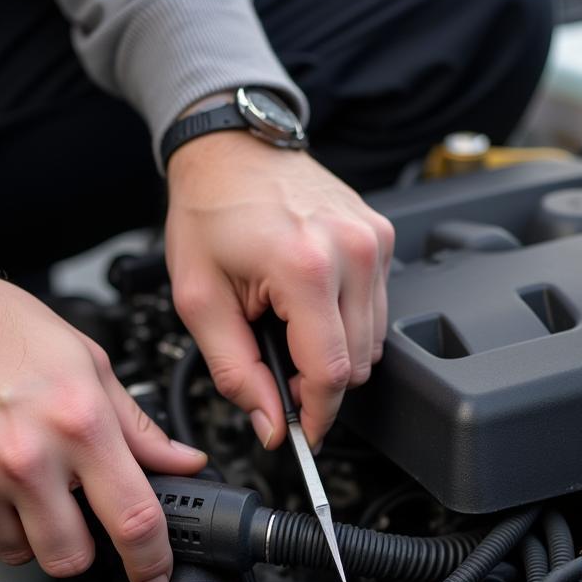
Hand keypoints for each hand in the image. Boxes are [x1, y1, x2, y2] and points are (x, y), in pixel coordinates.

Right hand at [0, 232, 206, 581]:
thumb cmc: (0, 329)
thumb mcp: (88, 362)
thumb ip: (139, 426)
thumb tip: (183, 462)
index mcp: (79, 423)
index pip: (133, 518)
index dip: (152, 560)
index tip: (155, 574)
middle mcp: (28, 459)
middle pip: (72, 559)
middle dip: (85, 548)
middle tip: (80, 515)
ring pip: (21, 555)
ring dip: (33, 534)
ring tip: (29, 484)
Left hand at [165, 132, 393, 448]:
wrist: (231, 150)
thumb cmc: (210, 212)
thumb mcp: (200, 300)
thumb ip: (235, 371)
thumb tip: (271, 423)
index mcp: (304, 267)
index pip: (330, 372)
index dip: (317, 414)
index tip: (305, 431)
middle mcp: (351, 251)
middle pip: (359, 363)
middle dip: (321, 383)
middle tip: (280, 370)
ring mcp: (373, 241)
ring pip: (375, 342)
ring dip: (336, 353)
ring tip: (292, 329)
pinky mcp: (382, 237)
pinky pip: (379, 308)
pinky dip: (348, 322)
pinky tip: (312, 304)